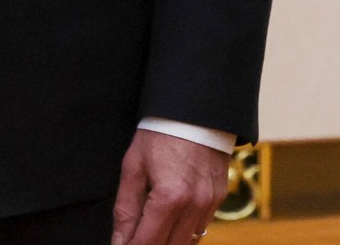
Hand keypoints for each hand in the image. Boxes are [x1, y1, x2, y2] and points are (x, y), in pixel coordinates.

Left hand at [109, 129, 229, 244]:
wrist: (197, 109)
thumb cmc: (161, 134)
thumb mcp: (134, 167)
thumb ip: (126, 210)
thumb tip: (120, 243)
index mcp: (169, 197)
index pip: (147, 243)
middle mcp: (194, 205)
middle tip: (134, 238)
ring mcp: (210, 203)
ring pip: (187, 242)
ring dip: (168, 241)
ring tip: (151, 229)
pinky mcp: (219, 197)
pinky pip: (201, 227)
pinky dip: (184, 231)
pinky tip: (171, 219)